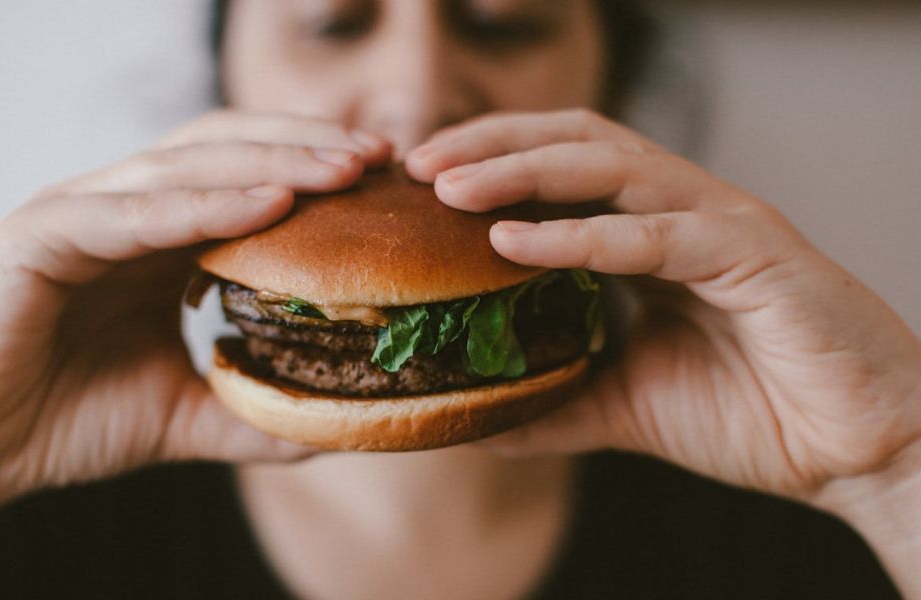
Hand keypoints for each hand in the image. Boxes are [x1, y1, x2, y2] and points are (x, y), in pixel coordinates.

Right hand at [0, 111, 391, 555]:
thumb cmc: (63, 420)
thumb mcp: (183, 415)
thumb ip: (252, 411)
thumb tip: (333, 423)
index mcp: (155, 238)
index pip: (246, 178)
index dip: (313, 172)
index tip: (384, 183)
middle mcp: (123, 210)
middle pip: (228, 151)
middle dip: (307, 148)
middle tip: (380, 159)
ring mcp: (82, 212)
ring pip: (189, 166)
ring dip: (273, 162)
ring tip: (344, 169)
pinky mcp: (42, 234)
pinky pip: (137, 212)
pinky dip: (206, 204)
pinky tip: (270, 205)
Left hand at [406, 108, 920, 502]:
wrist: (860, 452)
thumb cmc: (756, 415)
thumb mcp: (629, 404)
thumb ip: (558, 400)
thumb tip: (480, 421)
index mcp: (654, 234)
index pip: (561, 170)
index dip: (490, 164)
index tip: (419, 186)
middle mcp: (683, 211)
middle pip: (575, 142)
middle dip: (492, 144)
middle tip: (418, 164)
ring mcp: (720, 224)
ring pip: (610, 167)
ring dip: (522, 171)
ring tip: (450, 187)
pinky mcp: (755, 255)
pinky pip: (655, 233)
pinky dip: (581, 236)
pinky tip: (513, 242)